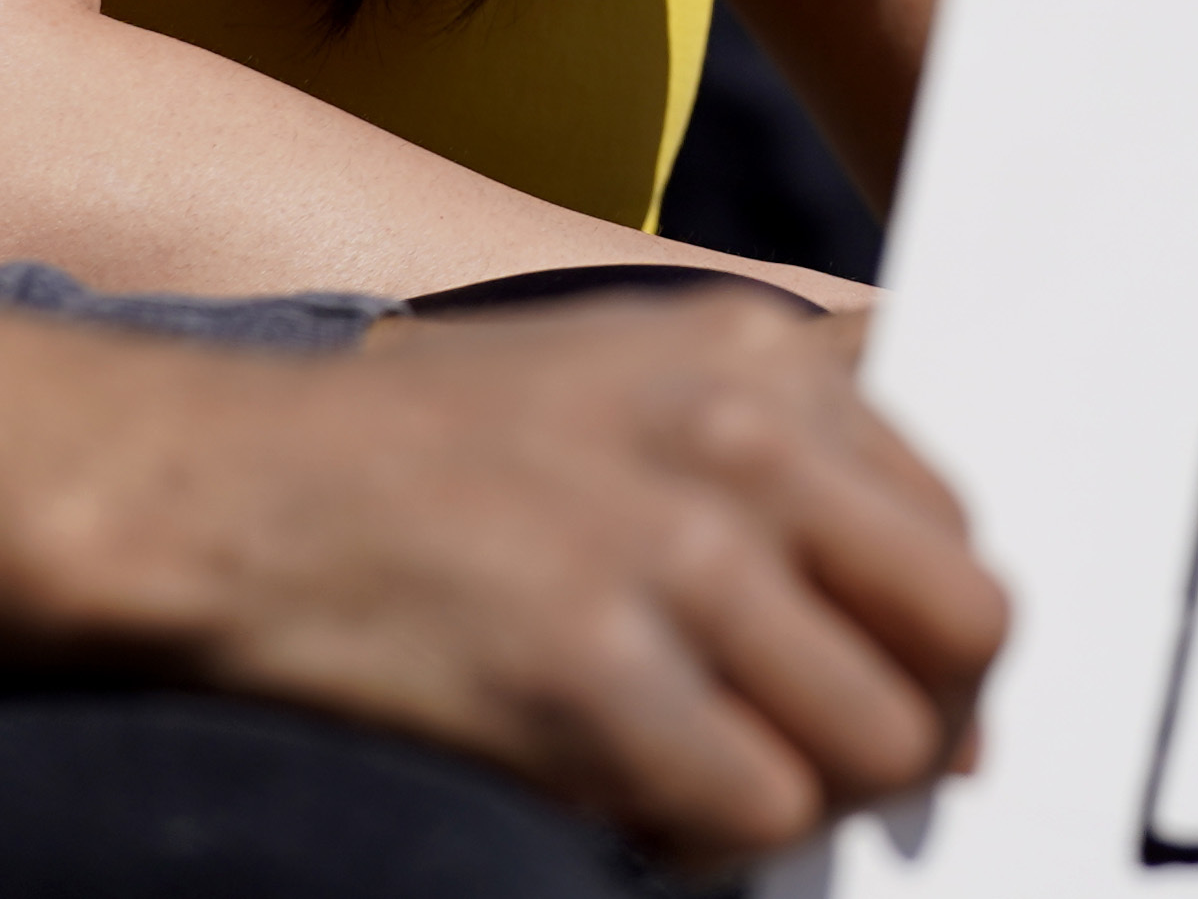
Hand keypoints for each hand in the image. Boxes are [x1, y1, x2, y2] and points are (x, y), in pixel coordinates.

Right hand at [0, 291, 1005, 864]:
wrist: (232, 490)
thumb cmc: (434, 448)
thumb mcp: (633, 369)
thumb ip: (788, 452)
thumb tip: (950, 618)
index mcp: (761, 359)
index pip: (958, 519)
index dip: (940, 626)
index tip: (893, 677)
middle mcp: (740, 443)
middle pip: (966, 628)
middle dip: (927, 714)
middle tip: (845, 755)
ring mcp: (670, 557)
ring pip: (877, 741)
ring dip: (815, 789)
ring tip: (722, 776)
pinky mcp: (593, 674)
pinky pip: (757, 810)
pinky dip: (718, 838)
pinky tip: (645, 808)